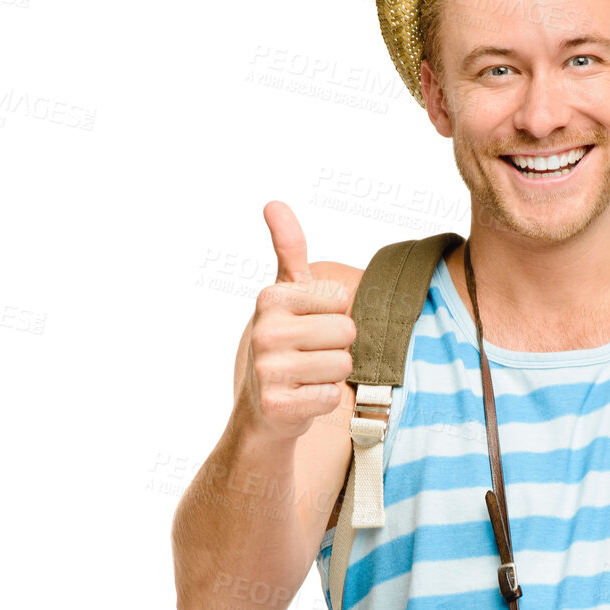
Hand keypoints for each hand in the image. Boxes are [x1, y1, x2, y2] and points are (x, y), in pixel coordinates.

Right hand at [237, 201, 356, 440]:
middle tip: (311, 354)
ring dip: (332, 375)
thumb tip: (274, 202)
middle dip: (337, 347)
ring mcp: (268, 370)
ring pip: (343, 365)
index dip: (335, 316)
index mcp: (270, 299)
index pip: (341, 300)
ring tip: (307, 376)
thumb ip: (289, 249)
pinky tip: (303, 398)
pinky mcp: (278, 405)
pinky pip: (331, 397)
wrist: (262, 408)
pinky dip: (324, 400)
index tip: (310, 325)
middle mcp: (264, 332)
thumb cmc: (284, 344)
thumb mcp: (286, 293)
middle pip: (346, 332)